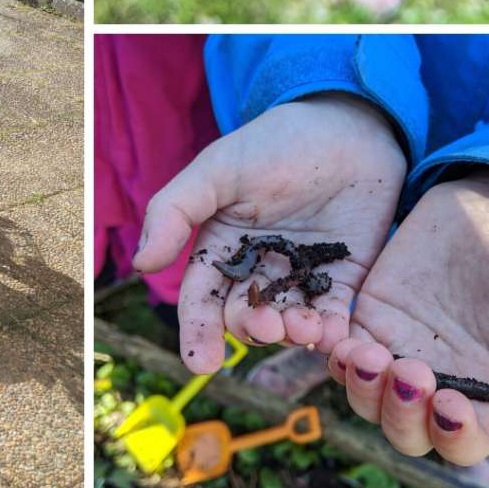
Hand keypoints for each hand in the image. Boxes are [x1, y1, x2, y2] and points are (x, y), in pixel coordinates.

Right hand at [133, 94, 406, 372]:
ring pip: (288, 323)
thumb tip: (141, 264)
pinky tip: (331, 335)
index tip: (201, 362)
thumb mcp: (216, 171)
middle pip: (243, 317)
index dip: (197, 332)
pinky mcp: (344, 279)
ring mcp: (300, 276)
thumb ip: (175, 212)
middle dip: (250, 330)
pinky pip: (336, 317)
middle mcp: (257, 269)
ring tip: (301, 328)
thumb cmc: (274, 143)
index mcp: (221, 247)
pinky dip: (332, 334)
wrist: (347, 125)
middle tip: (265, 326)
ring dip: (290, 335)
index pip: (201, 298)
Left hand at [330, 171, 488, 463]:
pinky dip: (336, 356)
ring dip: (362, 389)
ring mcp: (399, 348)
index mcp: (486, 394)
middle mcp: (439, 381)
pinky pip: (342, 350)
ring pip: (366, 397)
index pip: (462, 443)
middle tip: (410, 372)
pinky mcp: (369, 315)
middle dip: (400, 415)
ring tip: (368, 356)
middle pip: (405, 430)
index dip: (454, 437)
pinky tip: (341, 343)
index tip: (451, 405)